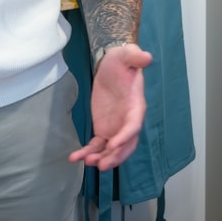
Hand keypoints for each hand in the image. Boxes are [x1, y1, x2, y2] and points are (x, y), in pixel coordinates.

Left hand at [69, 43, 152, 169]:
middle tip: (100, 165)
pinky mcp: (103, 129)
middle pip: (125, 145)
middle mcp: (128, 121)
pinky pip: (97, 145)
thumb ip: (135, 56)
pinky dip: (87, 152)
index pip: (133, 126)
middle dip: (114, 157)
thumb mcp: (126, 55)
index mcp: (136, 106)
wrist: (111, 67)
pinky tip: (75, 157)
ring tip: (86, 161)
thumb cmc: (121, 61)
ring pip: (111, 150)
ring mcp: (116, 127)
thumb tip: (146, 57)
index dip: (125, 137)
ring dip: (101, 158)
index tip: (112, 145)